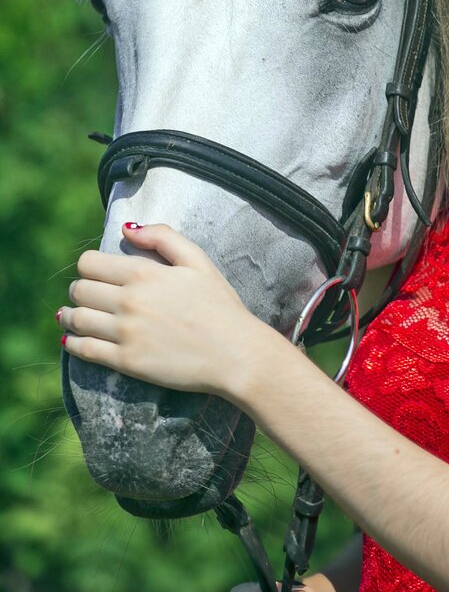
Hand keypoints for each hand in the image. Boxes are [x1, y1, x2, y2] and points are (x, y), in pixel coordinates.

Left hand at [59, 223, 261, 394]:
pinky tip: (74, 339)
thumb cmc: (220, 305)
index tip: (98, 273)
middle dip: (81, 290)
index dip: (90, 266)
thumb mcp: (198, 260)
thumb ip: (163, 237)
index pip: (89, 263)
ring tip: (74, 316)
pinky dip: (72, 343)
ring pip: (76, 319)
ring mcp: (126, 333)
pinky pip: (84, 349)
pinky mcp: (126, 362)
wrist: (236, 353)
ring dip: (70, 315)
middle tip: (90, 295)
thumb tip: (127, 229)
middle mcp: (129, 301)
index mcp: (144, 273)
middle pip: (79, 290)